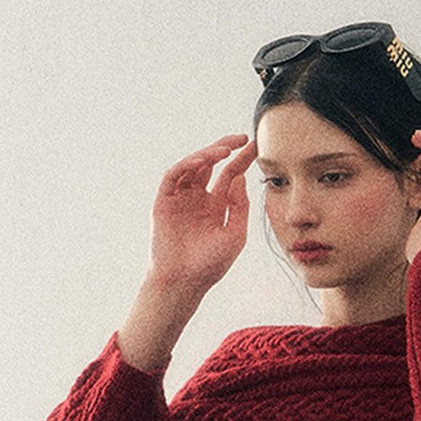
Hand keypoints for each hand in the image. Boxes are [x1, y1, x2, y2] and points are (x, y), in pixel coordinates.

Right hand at [147, 134, 258, 295]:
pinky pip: (174, 176)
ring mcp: (180, 198)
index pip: (230, 174)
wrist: (185, 282)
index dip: (242, 159)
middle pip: (212, 164)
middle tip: (241, 138)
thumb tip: (240, 177)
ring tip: (225, 150)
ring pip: (193, 166)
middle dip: (225, 147)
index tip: (256, 145)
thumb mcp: (235, 235)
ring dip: (208, 154)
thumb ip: (239, 206)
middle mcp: (198, 198)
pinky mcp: (164, 201)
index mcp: (216, 205)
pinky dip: (187, 165)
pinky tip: (202, 161)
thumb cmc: (210, 264)